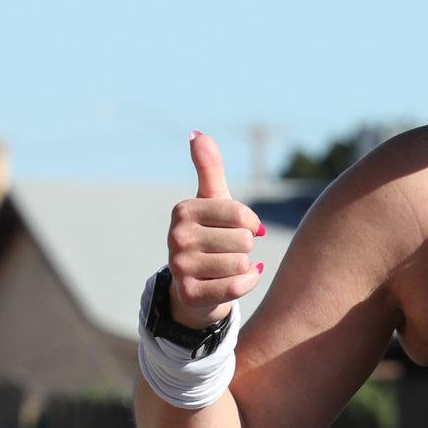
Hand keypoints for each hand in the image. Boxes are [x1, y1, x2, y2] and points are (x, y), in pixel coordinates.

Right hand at [166, 132, 265, 330]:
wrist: (197, 288)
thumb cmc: (211, 237)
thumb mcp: (211, 201)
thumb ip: (209, 168)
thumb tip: (197, 133)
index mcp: (183, 210)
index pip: (239, 213)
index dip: (250, 223)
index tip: (243, 228)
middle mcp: (176, 237)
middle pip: (243, 240)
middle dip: (244, 248)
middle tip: (228, 252)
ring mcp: (180, 267)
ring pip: (241, 263)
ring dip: (243, 267)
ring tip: (226, 267)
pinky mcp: (190, 294)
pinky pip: (238, 285)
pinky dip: (247, 283)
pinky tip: (238, 280)